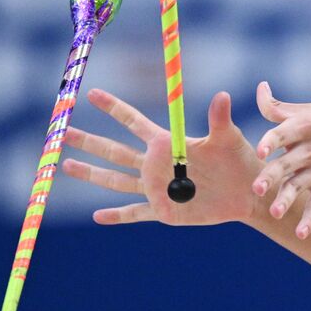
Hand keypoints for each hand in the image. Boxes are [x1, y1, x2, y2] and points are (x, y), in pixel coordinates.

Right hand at [63, 88, 264, 225]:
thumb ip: (220, 119)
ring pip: (115, 180)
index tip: (91, 93)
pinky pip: (135, 213)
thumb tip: (223, 95)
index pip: (133, 121)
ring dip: (91, 174)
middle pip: (114, 150)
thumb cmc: (239, 159)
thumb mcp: (228, 138)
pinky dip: (117, 216)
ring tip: (66, 165)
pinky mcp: (164, 211)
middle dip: (88, 141)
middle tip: (61, 131)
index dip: (113, 107)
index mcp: (167, 143)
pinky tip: (98, 217)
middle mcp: (155, 164)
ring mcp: (157, 188)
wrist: (248, 193)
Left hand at [252, 81, 310, 238]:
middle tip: (256, 188)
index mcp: (306, 125)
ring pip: (300, 186)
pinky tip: (301, 233)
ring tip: (274, 214)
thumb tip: (260, 87)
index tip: (260, 151)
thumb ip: (280, 107)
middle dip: (271, 175)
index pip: (283, 133)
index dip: (271, 142)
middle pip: (287, 163)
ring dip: (287, 200)